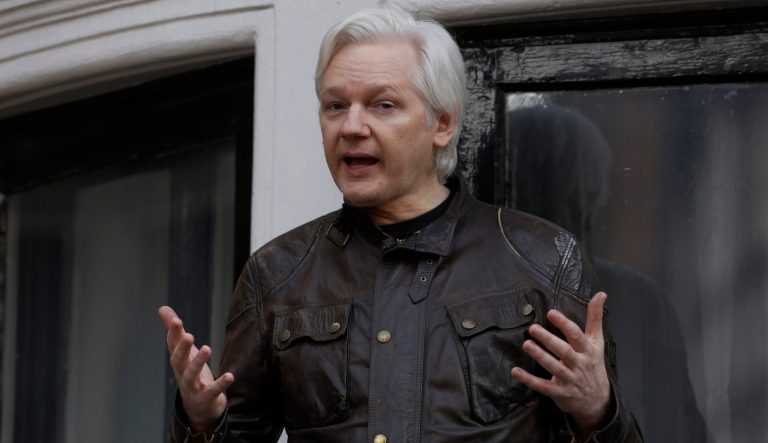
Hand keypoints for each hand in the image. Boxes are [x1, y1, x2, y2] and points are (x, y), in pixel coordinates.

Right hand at [158, 306, 233, 431]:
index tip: (176, 320)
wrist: (198, 407)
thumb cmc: (190, 373)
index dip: (173, 334)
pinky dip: (221, 384)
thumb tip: (162, 308)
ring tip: (207, 349)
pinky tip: (230, 376)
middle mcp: (182, 373)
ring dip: (198, 362)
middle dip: (182, 348)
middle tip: (189, 335)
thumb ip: (176, 332)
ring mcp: (193, 387)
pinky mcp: (206, 397)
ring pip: (192, 375)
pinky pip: (213, 391)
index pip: (172, 346)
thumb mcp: (184, 352)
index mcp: (178, 361)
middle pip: (178, 361)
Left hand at [510, 292, 610, 435]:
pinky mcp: (559, 392)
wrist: (598, 401)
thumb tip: (601, 294)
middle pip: (564, 351)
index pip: (576, 335)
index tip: (551, 313)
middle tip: (533, 328)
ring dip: (539, 356)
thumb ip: (595, 318)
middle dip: (549, 339)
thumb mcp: (597, 342)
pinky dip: (528, 380)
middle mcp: (579, 364)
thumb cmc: (593, 365)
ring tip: (526, 344)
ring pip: (553, 367)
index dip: (564, 324)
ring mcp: (569, 379)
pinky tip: (515, 371)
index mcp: (588, 351)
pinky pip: (542, 386)